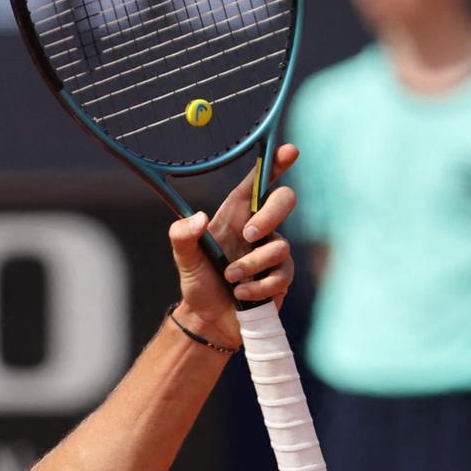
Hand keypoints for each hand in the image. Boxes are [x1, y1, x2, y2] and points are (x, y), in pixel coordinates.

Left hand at [167, 143, 298, 349]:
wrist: (209, 320)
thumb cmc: (199, 284)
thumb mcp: (184, 260)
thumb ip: (182, 236)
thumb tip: (198, 219)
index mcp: (236, 215)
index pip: (258, 183)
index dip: (275, 163)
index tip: (288, 150)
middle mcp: (258, 229)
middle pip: (284, 201)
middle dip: (271, 215)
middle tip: (248, 235)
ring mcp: (272, 252)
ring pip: (280, 246)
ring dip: (251, 265)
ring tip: (230, 278)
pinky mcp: (280, 277)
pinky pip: (281, 275)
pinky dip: (258, 285)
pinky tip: (241, 292)